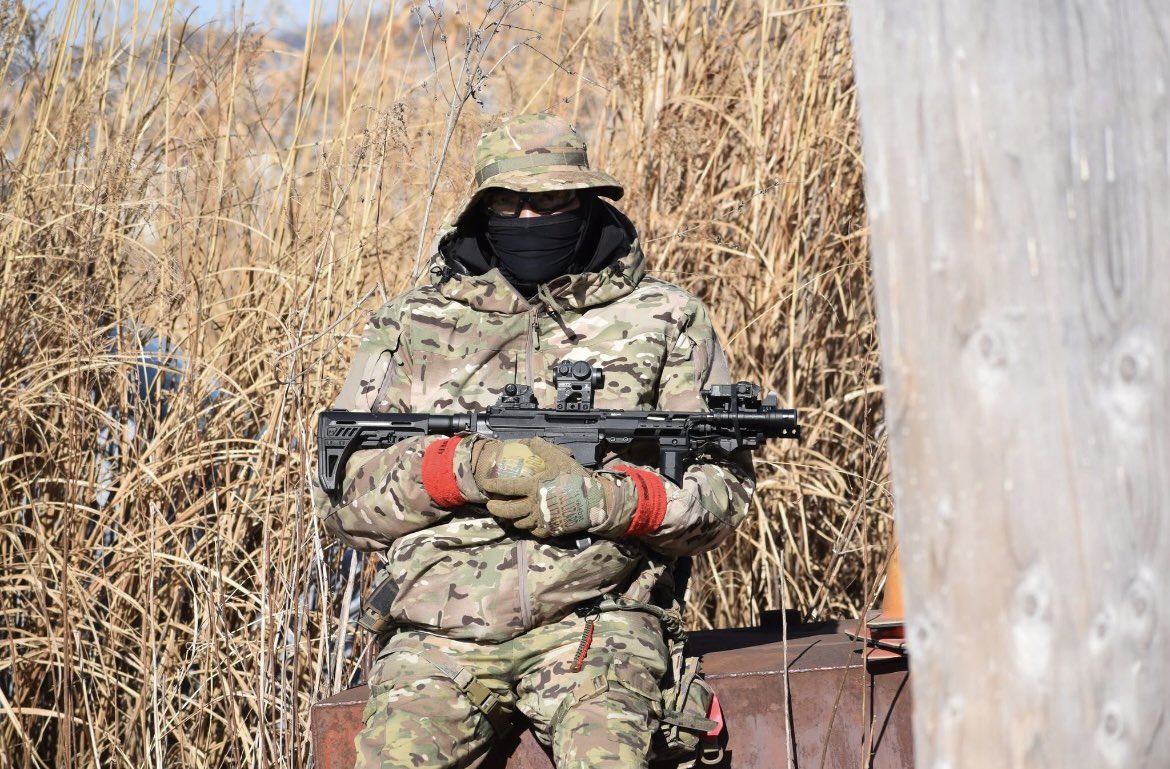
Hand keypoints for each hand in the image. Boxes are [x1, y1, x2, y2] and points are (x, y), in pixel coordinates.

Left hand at [475, 438, 634, 538]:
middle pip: (507, 511)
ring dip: (511, 518)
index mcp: (533, 487)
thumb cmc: (576, 479)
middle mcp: (533, 505)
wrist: (594, 502)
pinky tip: (528, 522)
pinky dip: (528, 527)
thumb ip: (543, 449)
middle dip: (495, 509)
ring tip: (508, 514)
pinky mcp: (550, 529)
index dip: (492, 486)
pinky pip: (534, 531)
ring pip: (519, 523)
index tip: (485, 484)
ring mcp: (541, 519)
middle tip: (490, 505)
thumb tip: (531, 440)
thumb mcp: (560, 459)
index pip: (506, 488)